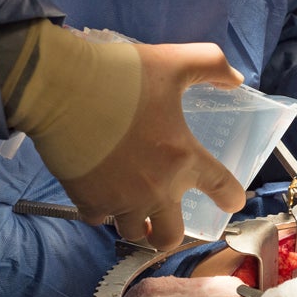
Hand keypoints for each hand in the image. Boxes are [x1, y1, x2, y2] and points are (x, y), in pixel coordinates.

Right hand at [2, 21, 245, 250]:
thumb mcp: (174, 61)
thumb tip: (236, 80)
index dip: (231, 198)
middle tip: (164, 220)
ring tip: (133, 209)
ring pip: (135, 232)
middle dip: (171, 232)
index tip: (230, 202)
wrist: (60, 87)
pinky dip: (103, 211)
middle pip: (171, 235)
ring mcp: (121, 201)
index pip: (223, 189)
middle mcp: (157, 189)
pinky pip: (100, 219)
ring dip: (137, 223)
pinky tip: (102, 196)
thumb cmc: (120, 76)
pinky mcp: (88, 201)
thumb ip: (212, 65)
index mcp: (184, 158)